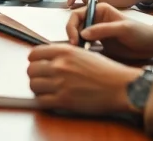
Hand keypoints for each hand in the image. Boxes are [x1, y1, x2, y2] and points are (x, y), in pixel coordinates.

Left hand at [27, 45, 141, 115]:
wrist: (120, 87)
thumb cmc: (106, 71)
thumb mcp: (83, 53)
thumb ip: (64, 54)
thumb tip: (49, 59)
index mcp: (65, 51)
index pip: (34, 53)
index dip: (34, 60)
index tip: (37, 65)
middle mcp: (60, 65)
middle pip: (31, 70)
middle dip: (35, 75)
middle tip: (42, 79)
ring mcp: (60, 83)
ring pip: (33, 85)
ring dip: (38, 88)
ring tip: (46, 90)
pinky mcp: (64, 100)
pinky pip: (41, 101)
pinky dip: (43, 101)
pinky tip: (50, 100)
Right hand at [66, 3, 152, 61]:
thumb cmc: (142, 33)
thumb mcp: (124, 29)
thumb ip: (104, 29)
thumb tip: (83, 34)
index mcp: (100, 10)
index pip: (77, 14)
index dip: (71, 26)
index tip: (74, 40)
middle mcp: (96, 19)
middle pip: (75, 25)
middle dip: (72, 36)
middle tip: (74, 49)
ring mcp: (97, 31)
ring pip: (79, 36)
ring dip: (76, 44)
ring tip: (79, 54)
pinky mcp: (100, 43)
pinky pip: (85, 45)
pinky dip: (82, 50)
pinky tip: (84, 56)